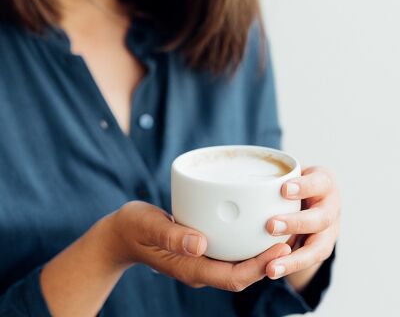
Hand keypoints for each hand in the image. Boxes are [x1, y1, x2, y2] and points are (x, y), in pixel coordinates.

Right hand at [108, 201, 291, 291]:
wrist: (123, 234)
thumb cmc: (135, 228)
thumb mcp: (150, 226)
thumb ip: (172, 236)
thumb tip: (200, 244)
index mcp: (189, 267)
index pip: (232, 276)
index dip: (259, 267)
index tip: (280, 248)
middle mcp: (199, 268)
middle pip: (241, 273)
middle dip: (267, 261)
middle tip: (290, 239)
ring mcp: (199, 260)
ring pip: (237, 264)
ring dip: (259, 254)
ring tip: (280, 234)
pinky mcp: (199, 250)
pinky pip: (228, 253)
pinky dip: (245, 245)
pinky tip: (254, 229)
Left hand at [265, 166, 339, 285]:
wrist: (309, 197)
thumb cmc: (291, 181)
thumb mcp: (287, 170)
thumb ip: (270, 174)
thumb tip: (231, 180)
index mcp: (323, 182)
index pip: (320, 182)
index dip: (305, 187)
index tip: (284, 189)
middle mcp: (331, 207)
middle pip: (322, 218)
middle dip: (297, 223)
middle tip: (270, 225)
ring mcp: (330, 230)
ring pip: (319, 247)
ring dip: (295, 258)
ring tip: (271, 267)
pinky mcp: (322, 247)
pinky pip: (309, 261)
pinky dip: (291, 266)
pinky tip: (272, 270)